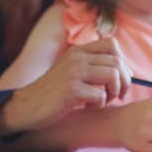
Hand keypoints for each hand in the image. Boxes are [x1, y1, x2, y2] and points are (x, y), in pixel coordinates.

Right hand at [0, 38, 131, 133]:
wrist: (26, 105)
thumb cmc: (53, 93)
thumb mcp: (71, 71)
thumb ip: (92, 65)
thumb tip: (125, 71)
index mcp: (78, 51)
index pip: (113, 45)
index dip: (122, 63)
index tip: (119, 79)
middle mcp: (77, 57)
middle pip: (117, 62)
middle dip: (123, 82)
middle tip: (116, 95)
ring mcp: (73, 72)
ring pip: (113, 75)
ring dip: (114, 92)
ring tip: (103, 100)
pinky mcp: (71, 90)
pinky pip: (100, 95)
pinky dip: (99, 104)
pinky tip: (88, 107)